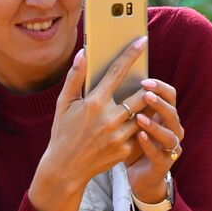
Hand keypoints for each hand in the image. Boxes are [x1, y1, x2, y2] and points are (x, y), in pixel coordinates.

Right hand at [27, 37, 146, 210]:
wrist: (65, 169)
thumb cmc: (62, 133)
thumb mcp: (63, 104)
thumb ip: (75, 77)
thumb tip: (83, 54)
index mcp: (94, 103)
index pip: (117, 72)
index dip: (131, 55)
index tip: (142, 41)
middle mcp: (109, 118)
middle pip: (141, 95)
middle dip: (148, 87)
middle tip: (149, 83)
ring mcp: (119, 136)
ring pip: (144, 115)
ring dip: (146, 107)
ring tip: (144, 104)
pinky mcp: (126, 149)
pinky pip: (140, 133)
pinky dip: (140, 126)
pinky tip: (134, 126)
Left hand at [124, 78, 184, 206]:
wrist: (138, 174)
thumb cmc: (132, 143)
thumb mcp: (129, 120)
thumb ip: (127, 102)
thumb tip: (111, 79)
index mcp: (165, 115)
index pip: (169, 95)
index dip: (160, 87)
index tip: (144, 80)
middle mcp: (172, 129)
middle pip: (172, 112)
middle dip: (159, 103)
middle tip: (145, 94)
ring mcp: (170, 148)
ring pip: (169, 134)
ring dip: (155, 125)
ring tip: (139, 117)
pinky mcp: (163, 164)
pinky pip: (159, 154)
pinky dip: (149, 145)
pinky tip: (139, 137)